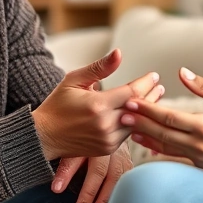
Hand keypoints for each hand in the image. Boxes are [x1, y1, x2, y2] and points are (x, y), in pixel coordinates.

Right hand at [49, 75, 164, 202]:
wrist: (43, 137)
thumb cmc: (57, 105)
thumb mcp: (74, 80)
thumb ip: (99, 68)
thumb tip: (119, 53)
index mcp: (98, 105)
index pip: (132, 92)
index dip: (146, 83)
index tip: (154, 75)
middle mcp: (105, 124)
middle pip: (138, 108)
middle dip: (151, 96)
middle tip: (159, 86)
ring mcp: (107, 139)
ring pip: (136, 123)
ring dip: (146, 111)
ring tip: (154, 98)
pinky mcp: (107, 149)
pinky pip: (128, 134)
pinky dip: (135, 123)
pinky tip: (140, 114)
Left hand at [50, 144, 131, 202]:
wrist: (108, 126)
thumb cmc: (85, 139)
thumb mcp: (71, 146)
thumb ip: (65, 167)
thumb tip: (56, 189)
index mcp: (88, 138)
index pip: (76, 158)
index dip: (66, 174)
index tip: (57, 190)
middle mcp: (107, 145)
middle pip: (100, 170)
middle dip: (90, 192)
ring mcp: (121, 153)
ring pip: (116, 178)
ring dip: (105, 199)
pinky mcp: (128, 162)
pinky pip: (127, 180)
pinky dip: (120, 195)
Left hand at [121, 67, 202, 178]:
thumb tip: (182, 72)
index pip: (170, 117)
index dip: (149, 109)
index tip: (132, 100)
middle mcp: (198, 144)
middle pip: (162, 133)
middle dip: (140, 122)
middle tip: (121, 113)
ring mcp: (196, 157)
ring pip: (164, 146)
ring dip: (145, 136)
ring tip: (127, 127)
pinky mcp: (197, 163)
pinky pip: (173, 154)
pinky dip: (157, 147)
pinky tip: (146, 141)